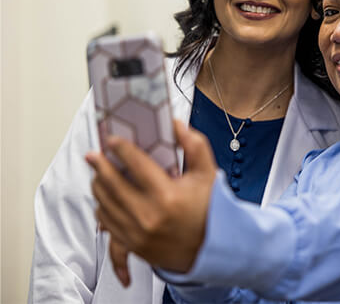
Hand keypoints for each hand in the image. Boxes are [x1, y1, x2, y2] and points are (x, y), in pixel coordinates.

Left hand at [87, 120, 216, 283]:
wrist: (212, 247)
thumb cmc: (210, 210)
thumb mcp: (208, 174)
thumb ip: (194, 145)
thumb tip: (175, 124)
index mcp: (167, 195)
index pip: (136, 165)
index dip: (121, 149)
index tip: (113, 140)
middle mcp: (148, 215)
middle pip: (112, 184)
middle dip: (100, 165)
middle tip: (93, 154)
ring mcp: (137, 233)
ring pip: (104, 204)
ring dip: (98, 186)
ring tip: (98, 174)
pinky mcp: (133, 245)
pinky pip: (106, 224)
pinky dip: (102, 208)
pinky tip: (104, 198)